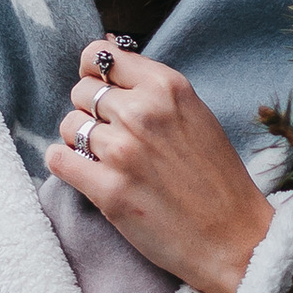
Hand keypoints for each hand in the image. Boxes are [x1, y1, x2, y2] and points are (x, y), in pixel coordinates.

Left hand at [46, 44, 271, 292]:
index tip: (104, 92)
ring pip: (68, 125)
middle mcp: (142, 112)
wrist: (234, 237)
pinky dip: (66, 165)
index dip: (96, 74)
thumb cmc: (217, 178)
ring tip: (108, 161)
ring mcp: (122, 151)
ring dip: (80, 142)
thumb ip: (154, 89)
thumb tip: (107, 55)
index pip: (101, 56)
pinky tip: (88, 175)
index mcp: (167, 87)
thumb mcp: (195, 114)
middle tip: (113, 137)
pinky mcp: (108, 190)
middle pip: (81, 91)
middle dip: (91, 112)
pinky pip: (58, 159)